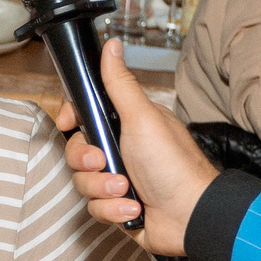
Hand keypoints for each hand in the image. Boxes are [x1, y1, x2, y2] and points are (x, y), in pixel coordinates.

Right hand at [54, 38, 220, 254]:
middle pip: (77, 151)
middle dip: (87, 161)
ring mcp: (118, 178)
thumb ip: (120, 84)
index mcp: (125, 124)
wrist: (190, 215)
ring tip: (127, 189)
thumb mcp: (142, 117)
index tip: (69, 123)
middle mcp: (121, 150)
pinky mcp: (118, 206)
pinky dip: (113, 209)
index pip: (84, 116)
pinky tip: (133, 208)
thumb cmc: (173, 164)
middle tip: (104, 161)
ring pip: (83, 182)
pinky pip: (96, 208)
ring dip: (103, 188)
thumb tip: (113, 46)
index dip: (72, 119)